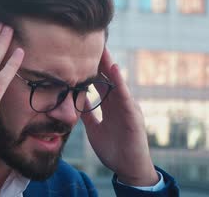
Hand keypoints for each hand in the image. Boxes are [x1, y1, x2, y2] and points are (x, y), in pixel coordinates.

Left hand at [81, 48, 158, 185]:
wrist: (129, 169)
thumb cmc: (114, 149)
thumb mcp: (94, 129)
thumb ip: (88, 114)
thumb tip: (75, 101)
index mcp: (109, 105)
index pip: (98, 81)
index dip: (90, 66)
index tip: (79, 50)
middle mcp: (119, 102)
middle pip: (107, 76)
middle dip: (98, 59)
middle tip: (89, 39)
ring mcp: (127, 107)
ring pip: (116, 81)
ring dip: (108, 64)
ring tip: (101, 47)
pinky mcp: (132, 115)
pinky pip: (124, 96)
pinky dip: (119, 82)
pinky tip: (113, 69)